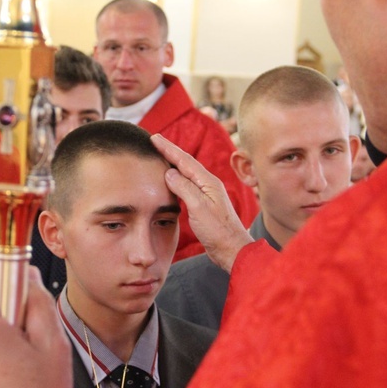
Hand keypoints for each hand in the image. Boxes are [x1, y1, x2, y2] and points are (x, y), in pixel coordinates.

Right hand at [151, 134, 252, 271]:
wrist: (232, 249)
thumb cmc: (218, 231)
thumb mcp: (199, 208)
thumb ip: (184, 188)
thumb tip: (169, 173)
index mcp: (208, 182)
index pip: (184, 160)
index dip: (168, 148)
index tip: (154, 138)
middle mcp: (208, 185)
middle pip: (185, 163)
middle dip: (169, 151)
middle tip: (154, 140)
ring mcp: (207, 194)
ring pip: (186, 173)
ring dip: (172, 163)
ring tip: (160, 155)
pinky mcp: (204, 205)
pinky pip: (187, 185)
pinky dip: (176, 179)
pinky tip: (171, 181)